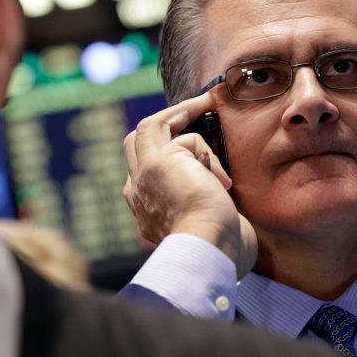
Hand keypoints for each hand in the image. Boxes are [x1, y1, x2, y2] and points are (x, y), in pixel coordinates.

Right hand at [122, 93, 256, 278]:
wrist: (208, 252)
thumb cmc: (218, 248)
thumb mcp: (203, 224)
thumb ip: (201, 204)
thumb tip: (220, 186)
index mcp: (146, 211)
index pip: (146, 173)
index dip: (169, 157)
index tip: (198, 154)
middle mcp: (138, 192)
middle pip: (135, 143)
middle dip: (164, 124)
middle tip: (192, 113)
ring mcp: (144, 175)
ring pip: (147, 129)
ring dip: (177, 112)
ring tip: (204, 104)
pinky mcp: (159, 161)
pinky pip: (182, 134)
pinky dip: (203, 141)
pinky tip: (221, 168)